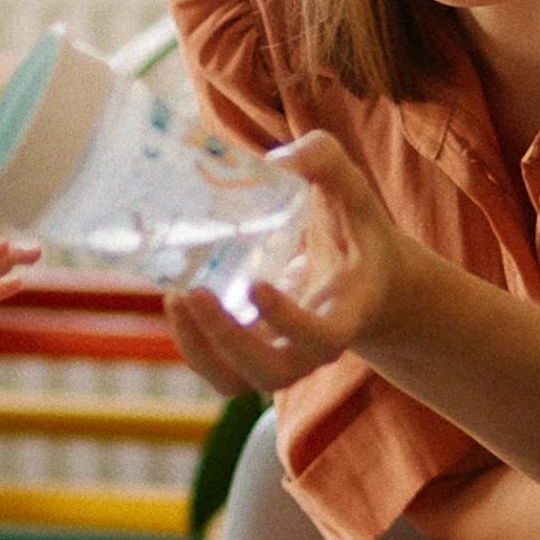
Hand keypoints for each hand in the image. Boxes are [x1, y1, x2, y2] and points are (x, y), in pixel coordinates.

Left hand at [163, 130, 413, 396]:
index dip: (288, 323)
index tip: (257, 286)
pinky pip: (217, 369)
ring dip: (199, 346)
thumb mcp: (351, 190)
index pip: (323, 339)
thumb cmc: (356, 229)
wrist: (365, 277)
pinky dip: (191, 341)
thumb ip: (326, 161)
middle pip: (272, 373)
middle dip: (229, 340)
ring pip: (236, 381)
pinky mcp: (251, 353)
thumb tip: (279, 158)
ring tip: (176, 296)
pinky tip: (175, 299)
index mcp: (348, 312)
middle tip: (196, 293)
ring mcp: (280, 355)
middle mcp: (312, 347)